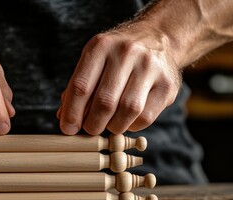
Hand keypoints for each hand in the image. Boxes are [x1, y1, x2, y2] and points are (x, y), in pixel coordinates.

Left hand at [58, 24, 180, 134]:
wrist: (158, 37)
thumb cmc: (117, 56)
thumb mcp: (94, 61)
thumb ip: (78, 88)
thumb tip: (65, 118)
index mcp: (101, 46)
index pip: (81, 86)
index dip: (72, 113)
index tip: (68, 129)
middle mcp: (126, 52)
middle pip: (104, 102)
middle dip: (92, 124)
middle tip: (89, 130)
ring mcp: (150, 67)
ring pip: (127, 111)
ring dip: (113, 126)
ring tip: (108, 125)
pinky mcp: (167, 84)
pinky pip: (146, 117)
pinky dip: (132, 126)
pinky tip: (127, 120)